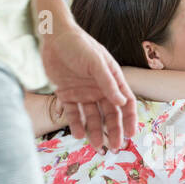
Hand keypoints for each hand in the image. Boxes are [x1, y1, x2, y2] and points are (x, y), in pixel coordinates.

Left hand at [43, 27, 136, 151]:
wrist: (53, 37)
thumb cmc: (78, 44)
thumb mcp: (96, 62)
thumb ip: (108, 82)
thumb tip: (122, 102)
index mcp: (111, 80)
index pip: (125, 102)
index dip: (129, 119)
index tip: (131, 134)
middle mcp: (99, 89)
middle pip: (110, 114)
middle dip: (113, 131)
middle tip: (115, 147)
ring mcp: (83, 93)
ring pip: (91, 117)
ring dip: (95, 131)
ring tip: (97, 145)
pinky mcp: (66, 94)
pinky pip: (72, 114)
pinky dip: (75, 124)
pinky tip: (78, 134)